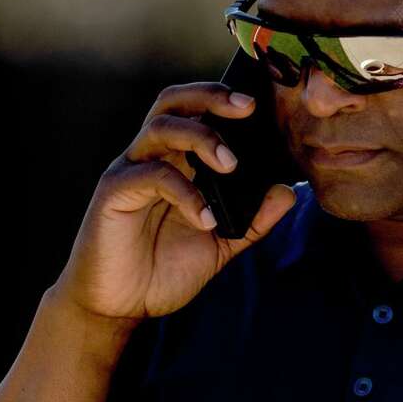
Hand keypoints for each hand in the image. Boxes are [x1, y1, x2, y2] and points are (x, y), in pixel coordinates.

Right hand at [52, 83, 296, 325]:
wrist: (119, 305)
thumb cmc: (163, 269)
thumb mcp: (221, 244)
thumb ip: (254, 220)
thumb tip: (288, 191)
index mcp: (177, 162)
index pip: (196, 111)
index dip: (224, 99)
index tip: (261, 103)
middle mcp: (152, 158)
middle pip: (174, 102)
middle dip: (211, 96)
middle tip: (248, 108)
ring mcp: (131, 171)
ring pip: (161, 127)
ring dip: (200, 138)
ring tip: (230, 165)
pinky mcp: (114, 193)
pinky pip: (150, 175)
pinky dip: (184, 192)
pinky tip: (206, 219)